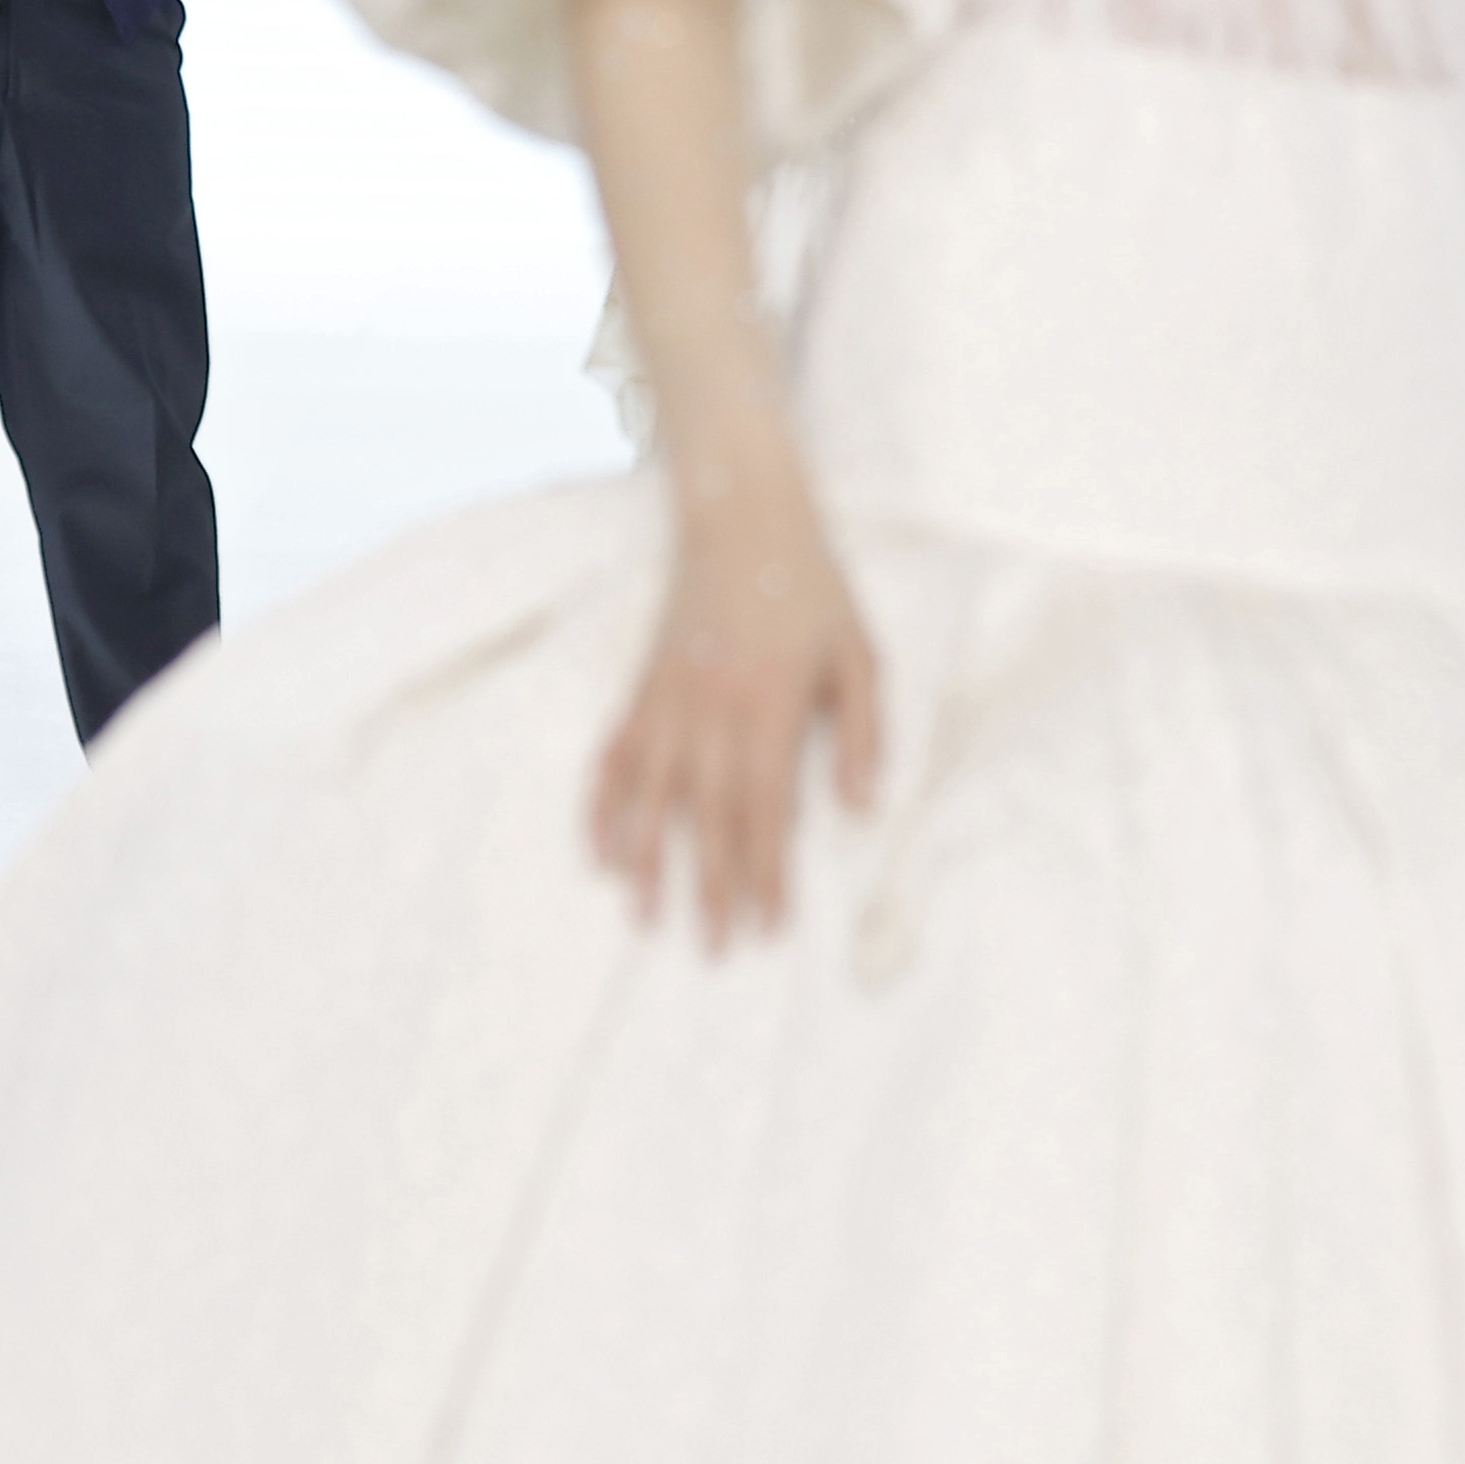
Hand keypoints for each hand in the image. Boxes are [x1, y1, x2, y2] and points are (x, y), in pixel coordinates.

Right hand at [590, 464, 881, 947]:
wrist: (742, 517)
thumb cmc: (811, 588)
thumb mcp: (859, 654)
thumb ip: (865, 734)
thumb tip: (862, 809)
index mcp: (770, 707)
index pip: (765, 809)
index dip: (766, 872)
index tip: (770, 926)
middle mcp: (711, 712)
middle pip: (706, 815)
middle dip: (710, 886)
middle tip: (713, 947)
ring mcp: (668, 700)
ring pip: (650, 796)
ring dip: (646, 861)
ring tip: (645, 918)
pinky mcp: (643, 687)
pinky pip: (614, 757)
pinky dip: (602, 806)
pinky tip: (599, 852)